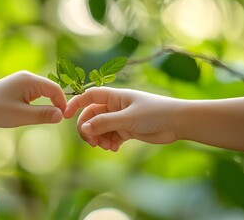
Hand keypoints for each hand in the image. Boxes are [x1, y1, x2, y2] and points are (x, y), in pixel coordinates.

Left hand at [0, 71, 66, 130]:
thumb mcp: (22, 115)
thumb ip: (43, 115)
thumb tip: (61, 115)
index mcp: (29, 80)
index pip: (55, 89)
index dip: (62, 103)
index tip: (63, 118)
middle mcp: (26, 77)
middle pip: (49, 90)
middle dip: (54, 104)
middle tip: (55, 121)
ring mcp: (20, 83)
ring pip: (41, 94)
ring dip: (44, 106)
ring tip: (40, 119)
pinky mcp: (15, 90)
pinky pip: (32, 96)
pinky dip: (35, 106)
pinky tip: (29, 115)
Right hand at [64, 87, 180, 150]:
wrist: (177, 123)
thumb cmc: (154, 114)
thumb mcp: (127, 118)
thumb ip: (104, 123)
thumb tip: (83, 128)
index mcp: (115, 97)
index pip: (89, 96)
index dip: (76, 103)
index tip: (65, 115)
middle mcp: (115, 107)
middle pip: (92, 116)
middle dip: (89, 129)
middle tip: (92, 142)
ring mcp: (120, 119)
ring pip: (100, 128)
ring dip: (100, 138)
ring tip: (107, 146)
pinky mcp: (126, 130)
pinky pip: (111, 136)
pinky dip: (109, 142)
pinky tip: (115, 148)